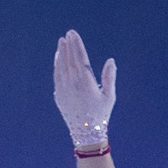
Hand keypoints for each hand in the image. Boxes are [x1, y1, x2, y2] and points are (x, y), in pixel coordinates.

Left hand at [54, 30, 116, 145]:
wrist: (86, 133)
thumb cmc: (101, 114)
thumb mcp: (109, 96)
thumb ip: (109, 77)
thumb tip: (111, 61)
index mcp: (86, 82)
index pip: (80, 58)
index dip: (76, 45)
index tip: (73, 34)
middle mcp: (73, 84)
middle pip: (69, 59)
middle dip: (68, 46)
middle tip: (68, 34)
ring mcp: (63, 89)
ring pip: (61, 66)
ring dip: (61, 53)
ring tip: (62, 42)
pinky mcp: (58, 95)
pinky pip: (56, 75)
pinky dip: (57, 65)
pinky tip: (58, 58)